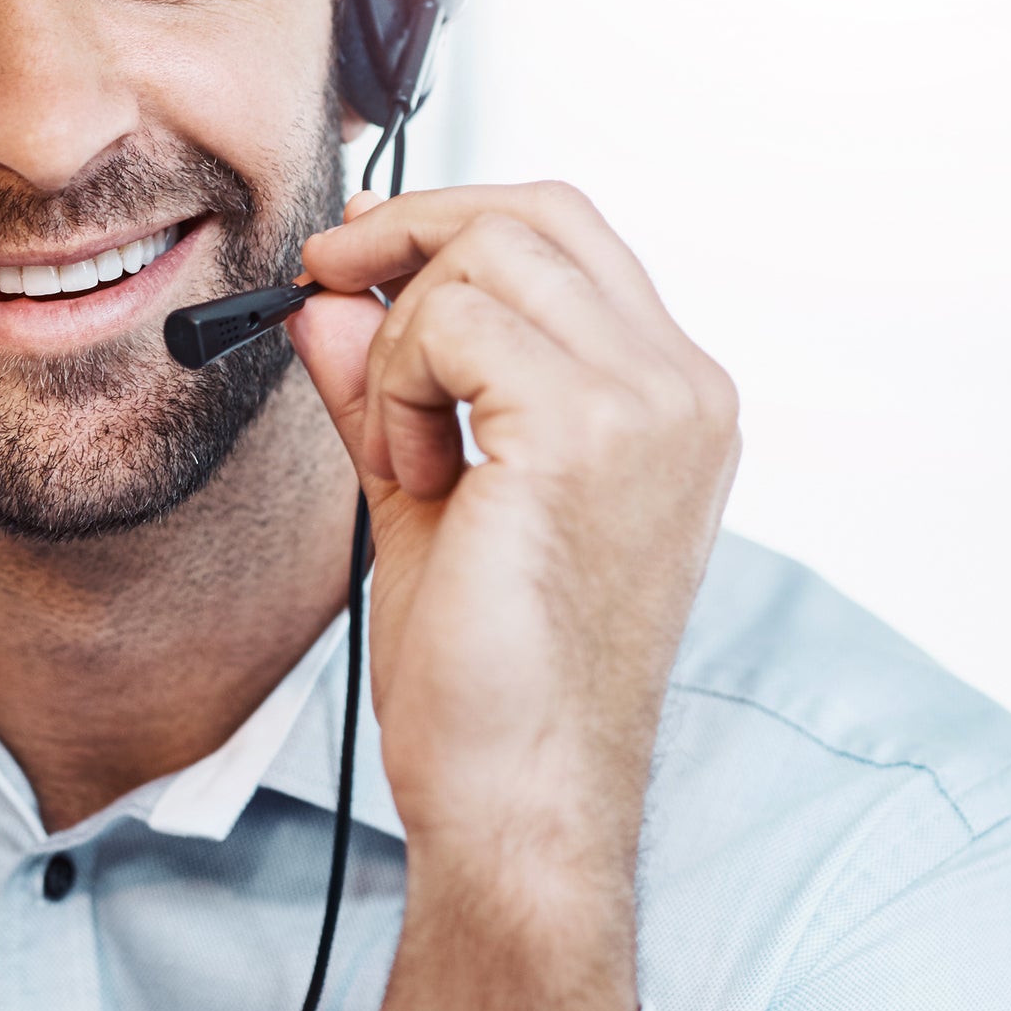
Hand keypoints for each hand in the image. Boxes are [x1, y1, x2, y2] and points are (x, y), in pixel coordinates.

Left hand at [285, 183, 738, 1010]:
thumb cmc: (493, 685)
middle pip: (538, 213)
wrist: (519, 798)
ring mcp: (650, 405)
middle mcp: (682, 390)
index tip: (358, 260)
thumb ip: (389, 386)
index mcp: (672, 402)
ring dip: (405, 334)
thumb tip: (331, 296)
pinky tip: (411, 471)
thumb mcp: (429, 495)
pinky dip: (402, 380)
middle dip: (411, 233)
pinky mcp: (586, 432)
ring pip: (491, 253)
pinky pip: (454, 321)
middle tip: (328, 285)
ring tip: (402, 449)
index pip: (569, 235)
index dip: (450, 224)